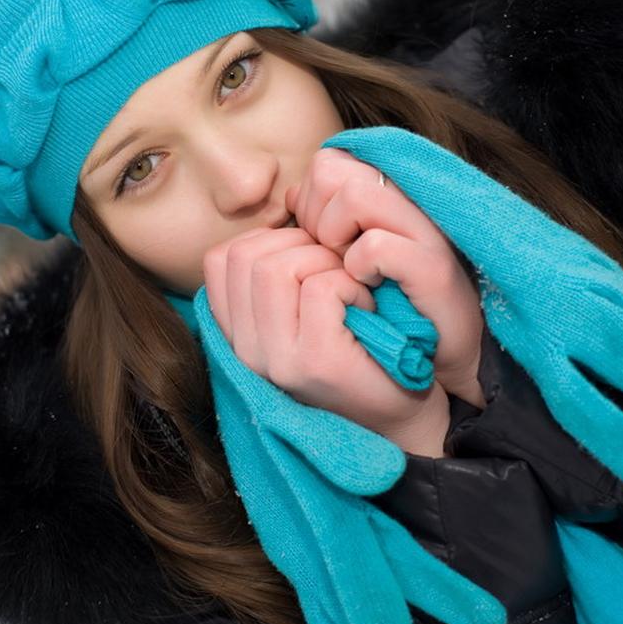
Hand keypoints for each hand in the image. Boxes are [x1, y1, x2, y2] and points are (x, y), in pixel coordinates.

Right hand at [201, 225, 450, 451]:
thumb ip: (283, 267)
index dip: (267, 240)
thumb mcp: (306, 310)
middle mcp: (247, 350)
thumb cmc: (360, 353)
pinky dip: (351, 284)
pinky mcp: (315, 363)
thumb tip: (291, 201)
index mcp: (239, 335)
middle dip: (299, 245)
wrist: (401, 422)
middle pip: (247, 254)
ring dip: (326, 263)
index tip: (306, 260)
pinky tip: (365, 309)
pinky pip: (321, 288)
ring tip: (350, 291)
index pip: (221, 259)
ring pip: (280, 266)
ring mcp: (276, 360)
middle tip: (336, 272)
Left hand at [286, 147, 485, 408]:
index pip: (328, 162)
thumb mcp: (352, 259)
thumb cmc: (389, 313)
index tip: (316, 239)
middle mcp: (409, 204)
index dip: (309, 199)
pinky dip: (360, 266)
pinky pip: (376, 245)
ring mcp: (425, 234)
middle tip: (327, 256)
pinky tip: (365, 289)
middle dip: (313, 216)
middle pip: (330, 169)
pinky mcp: (435, 268)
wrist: (441, 364)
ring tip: (344, 270)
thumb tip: (288, 197)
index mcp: (388, 197)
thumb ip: (325, 222)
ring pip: (355, 196)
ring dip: (334, 236)